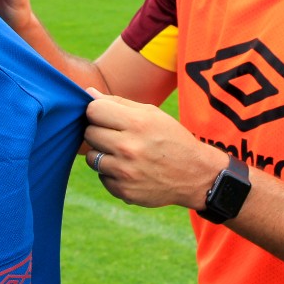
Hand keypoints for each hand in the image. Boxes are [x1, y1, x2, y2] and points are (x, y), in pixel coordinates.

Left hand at [83, 89, 219, 208]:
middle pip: (89, 133)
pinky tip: (129, 170)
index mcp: (137, 123)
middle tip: (116, 136)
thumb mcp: (152, 114)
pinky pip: (102, 177)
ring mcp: (125, 172)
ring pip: (91, 158)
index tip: (106, 116)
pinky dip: (111, 173)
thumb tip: (88, 93)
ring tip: (123, 154)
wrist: (195, 175)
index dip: (97, 111)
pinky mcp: (123, 191)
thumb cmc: (170, 138)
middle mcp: (129, 148)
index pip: (93, 110)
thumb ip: (118, 103)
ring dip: (103, 154)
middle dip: (99, 132)